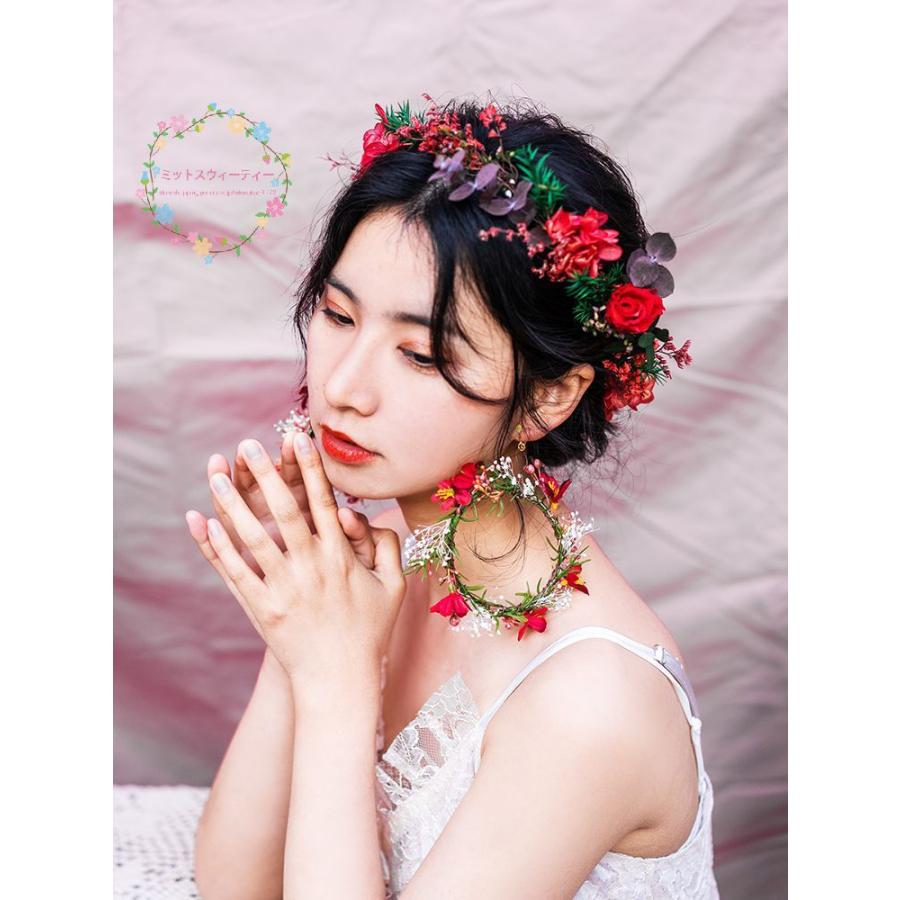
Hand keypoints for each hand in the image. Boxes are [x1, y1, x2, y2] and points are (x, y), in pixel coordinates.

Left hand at [190, 431, 405, 698]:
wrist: (340, 681)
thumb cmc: (369, 633)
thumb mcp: (394, 587)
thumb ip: (386, 546)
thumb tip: (366, 515)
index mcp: (342, 558)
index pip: (322, 503)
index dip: (308, 469)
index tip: (296, 439)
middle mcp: (311, 568)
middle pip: (284, 511)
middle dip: (265, 474)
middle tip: (248, 444)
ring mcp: (284, 590)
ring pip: (253, 538)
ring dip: (232, 504)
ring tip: (214, 475)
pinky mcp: (262, 610)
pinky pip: (236, 573)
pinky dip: (218, 548)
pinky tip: (203, 523)